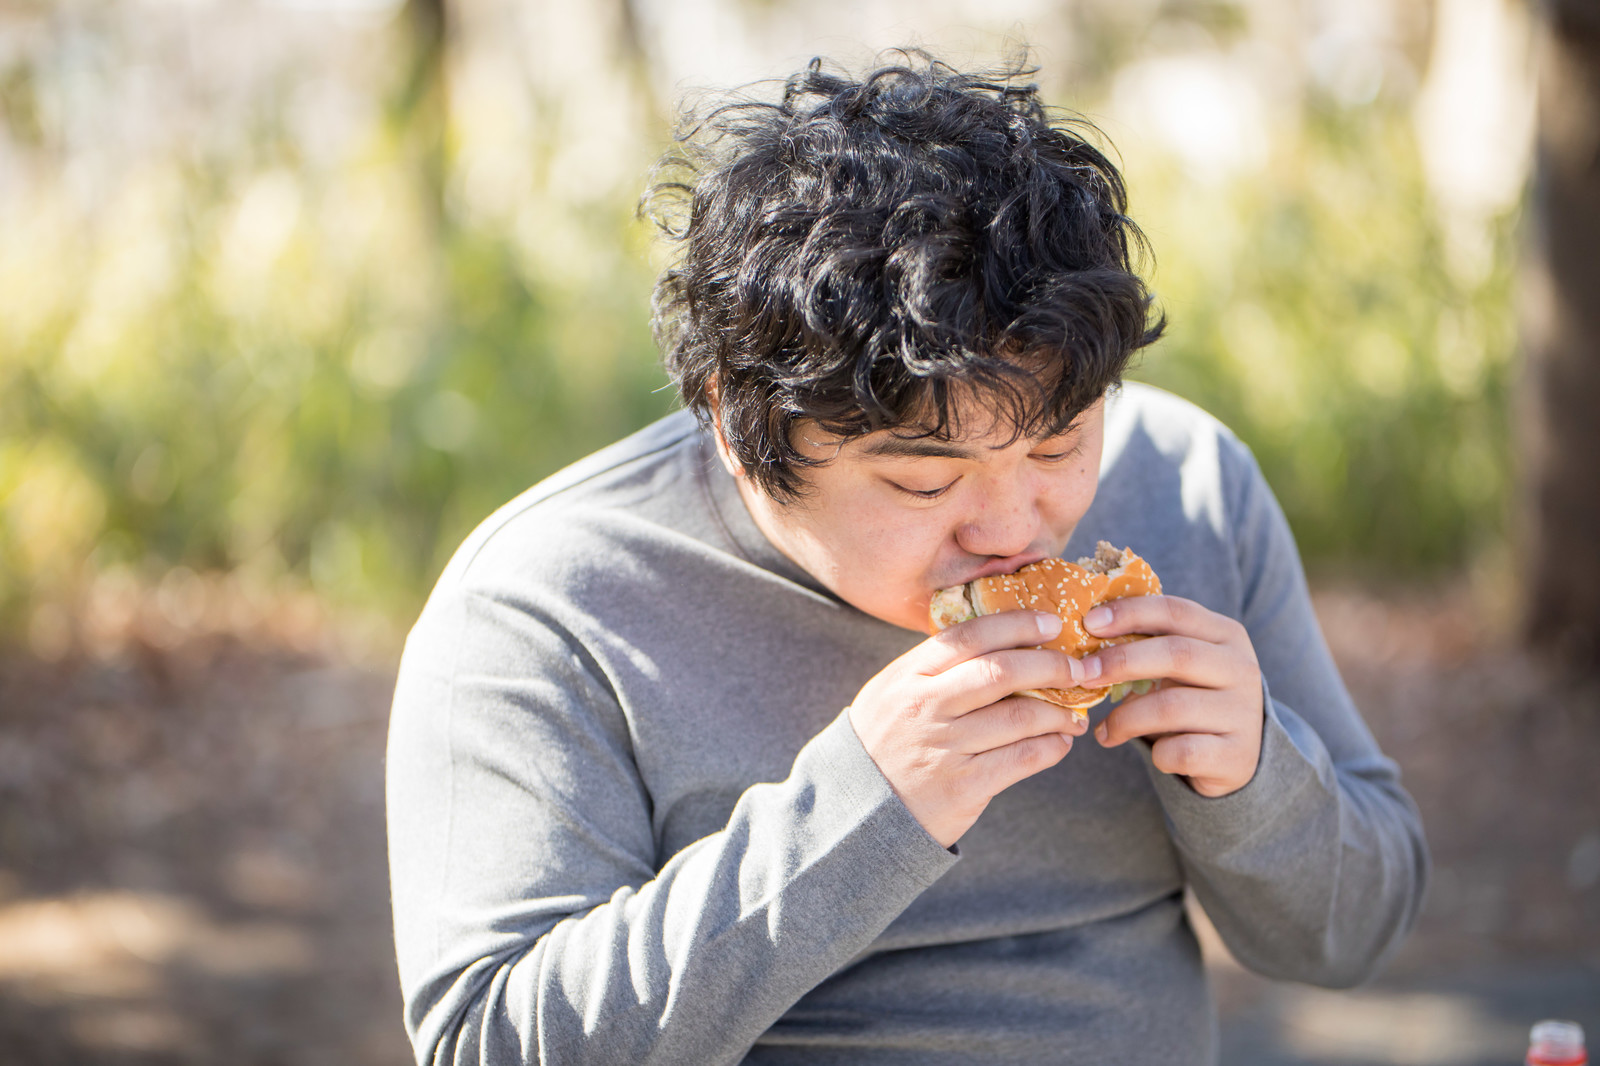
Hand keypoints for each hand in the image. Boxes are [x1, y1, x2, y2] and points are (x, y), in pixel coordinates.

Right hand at [849, 611, 1090, 847]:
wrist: (857, 808)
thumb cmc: (887, 742)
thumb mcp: (894, 693)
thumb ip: (937, 668)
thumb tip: (1004, 640)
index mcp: (909, 677)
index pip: (969, 637)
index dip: (1016, 625)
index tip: (1051, 623)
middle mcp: (925, 708)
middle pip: (1000, 672)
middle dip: (1051, 665)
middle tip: (1079, 667)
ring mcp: (944, 748)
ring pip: (1019, 717)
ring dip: (1060, 712)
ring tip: (1075, 713)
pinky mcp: (963, 787)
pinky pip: (1021, 759)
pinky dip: (1051, 747)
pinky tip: (1060, 742)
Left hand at [1081, 596, 1263, 797]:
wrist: (1240, 752)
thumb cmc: (1196, 696)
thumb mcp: (1183, 663)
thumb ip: (1149, 644)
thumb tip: (1087, 634)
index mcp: (1225, 635)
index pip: (1175, 611)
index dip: (1129, 613)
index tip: (1088, 623)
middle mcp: (1241, 668)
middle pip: (1176, 654)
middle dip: (1121, 661)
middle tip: (1084, 675)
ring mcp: (1242, 712)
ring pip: (1172, 707)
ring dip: (1126, 718)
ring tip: (1104, 731)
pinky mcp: (1236, 754)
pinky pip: (1182, 751)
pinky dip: (1157, 754)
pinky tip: (1152, 755)